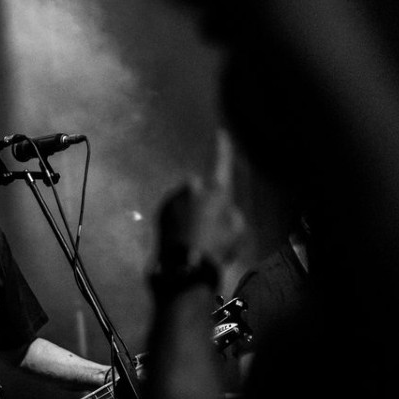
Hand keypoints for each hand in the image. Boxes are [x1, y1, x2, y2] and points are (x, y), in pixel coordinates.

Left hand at [157, 130, 245, 268]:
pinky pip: (173, 212)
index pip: (221, 164)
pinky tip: (183, 239)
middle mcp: (193, 189)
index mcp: (216, 190)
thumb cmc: (217, 248)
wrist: (186, 265)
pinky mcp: (161, 211)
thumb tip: (222, 211)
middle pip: (200, 190)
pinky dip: (177, 221)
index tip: (220, 133)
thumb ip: (231, 213)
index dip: (223, 149)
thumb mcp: (238, 231)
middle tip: (209, 226)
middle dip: (202, 201)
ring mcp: (174, 199)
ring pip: (185, 202)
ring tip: (196, 238)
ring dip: (189, 213)